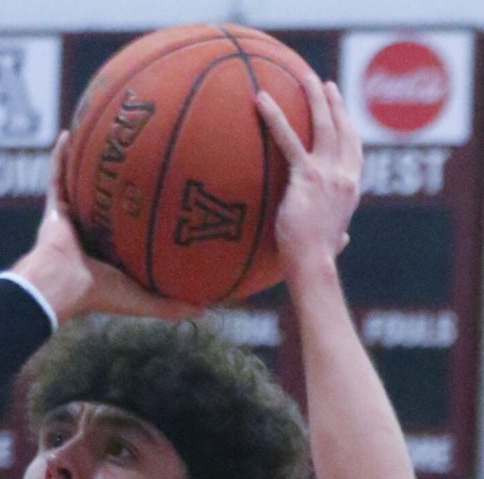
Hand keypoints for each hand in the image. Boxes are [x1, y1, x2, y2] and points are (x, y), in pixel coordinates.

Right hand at [13, 132, 201, 323]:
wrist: (64, 284)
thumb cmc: (102, 294)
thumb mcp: (145, 300)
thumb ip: (173, 305)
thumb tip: (206, 309)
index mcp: (109, 254)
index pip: (129, 231)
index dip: (144, 215)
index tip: (166, 196)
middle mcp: (91, 233)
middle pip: (108, 202)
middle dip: (120, 184)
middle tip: (138, 158)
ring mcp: (72, 219)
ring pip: (82, 184)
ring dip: (90, 164)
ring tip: (104, 138)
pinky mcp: (55, 208)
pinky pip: (57, 176)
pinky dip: (60, 156)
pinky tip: (68, 133)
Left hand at [255, 74, 361, 283]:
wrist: (314, 267)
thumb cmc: (318, 262)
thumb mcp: (335, 244)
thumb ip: (340, 236)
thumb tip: (345, 240)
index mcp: (350, 191)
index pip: (353, 151)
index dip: (348, 128)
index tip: (342, 112)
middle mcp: (345, 177)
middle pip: (343, 130)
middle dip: (334, 104)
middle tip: (324, 84)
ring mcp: (329, 174)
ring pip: (324, 125)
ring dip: (314, 97)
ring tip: (303, 77)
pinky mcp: (307, 177)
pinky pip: (289, 140)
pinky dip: (275, 117)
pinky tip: (260, 99)